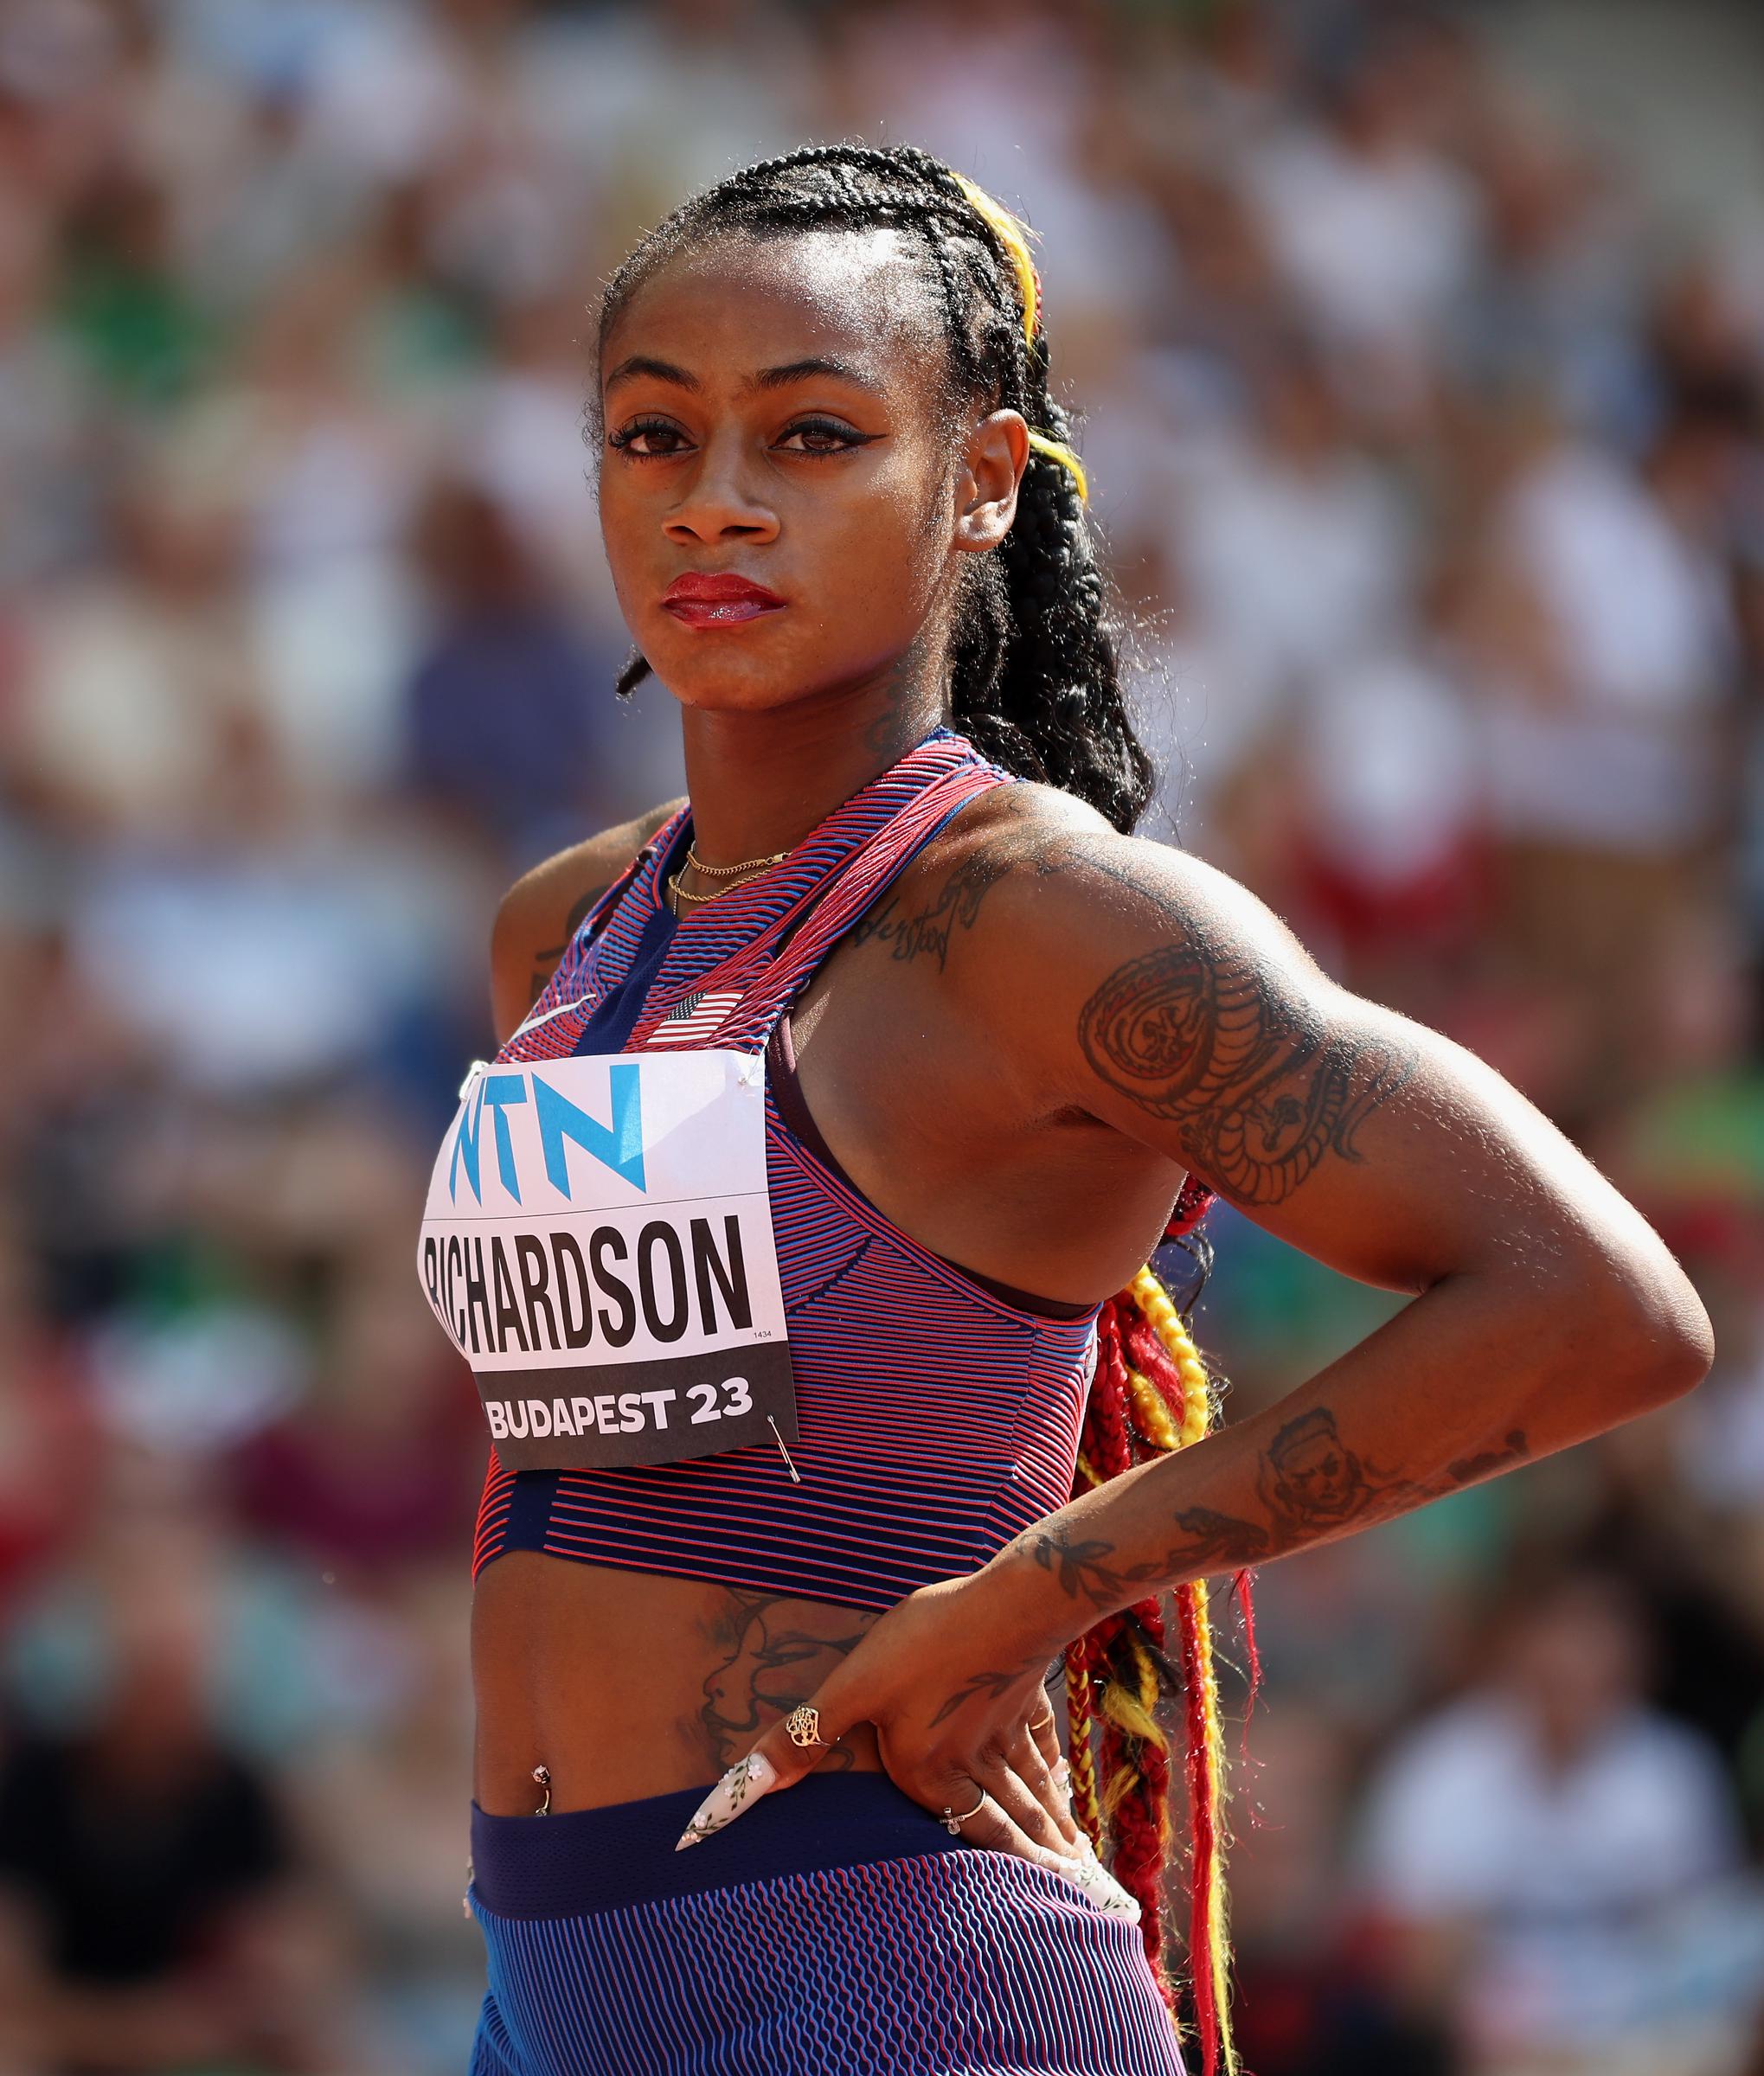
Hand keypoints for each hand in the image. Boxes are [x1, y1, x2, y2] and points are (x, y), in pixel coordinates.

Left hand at [672, 1571, 1141, 1919]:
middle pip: (1007, 1825)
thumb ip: (801, 1738)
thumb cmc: (927, 1645)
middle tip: (1061, 1890)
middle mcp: (971, 1765)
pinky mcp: (1025, 1696)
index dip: (991, 1878)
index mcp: (927, 1773)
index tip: (1023, 1912)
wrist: (1011, 1600)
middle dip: (1030, 1859)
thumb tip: (731, 1797)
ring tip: (1070, 1857)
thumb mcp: (853, 1687)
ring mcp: (1004, 1731)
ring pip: (1029, 1792)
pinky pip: (1042, 1748)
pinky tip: (1062, 1785)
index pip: (959, 1838)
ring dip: (1047, 1828)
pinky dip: (1054, 1773)